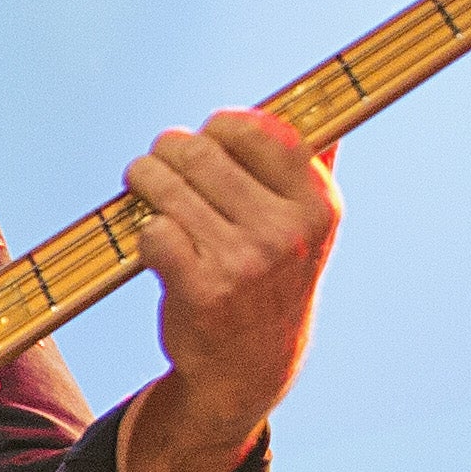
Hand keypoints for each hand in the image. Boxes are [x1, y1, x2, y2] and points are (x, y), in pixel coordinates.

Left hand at [118, 106, 338, 471]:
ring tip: (142, 184)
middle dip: (168, 149)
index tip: (208, 137)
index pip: (261, 131)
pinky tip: (152, 241)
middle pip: (202, 152)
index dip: (222, 126)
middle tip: (158, 161)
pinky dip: (142, 231)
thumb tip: (329, 102)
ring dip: (143, 179)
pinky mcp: (201, 290)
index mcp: (317, 205)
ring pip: (167, 186)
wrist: (250, 369)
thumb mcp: (308, 229)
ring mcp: (244, 262)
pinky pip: (151, 231)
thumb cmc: (271, 282)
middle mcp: (286, 232)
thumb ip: (314, 167)